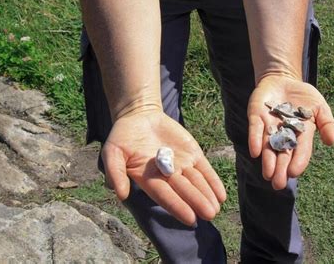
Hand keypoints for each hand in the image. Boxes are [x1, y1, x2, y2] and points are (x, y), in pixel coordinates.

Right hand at [101, 109, 225, 225]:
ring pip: (197, 182)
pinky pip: (205, 169)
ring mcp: (182, 165)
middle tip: (210, 214)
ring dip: (207, 195)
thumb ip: (115, 172)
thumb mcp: (112, 152)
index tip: (190, 218)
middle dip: (197, 202)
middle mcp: (167, 176)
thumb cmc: (123, 137)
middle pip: (184, 191)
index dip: (177, 206)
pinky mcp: (192, 154)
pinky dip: (213, 181)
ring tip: (216, 207)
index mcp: (148, 179)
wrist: (139, 116)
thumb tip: (120, 194)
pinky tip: (221, 194)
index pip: (165, 195)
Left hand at [247, 74, 333, 189]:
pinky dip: (255, 140)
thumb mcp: (320, 107)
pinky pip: (255, 129)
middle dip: (280, 169)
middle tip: (277, 184)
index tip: (295, 173)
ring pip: (268, 146)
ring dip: (267, 160)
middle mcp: (283, 134)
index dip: (298, 161)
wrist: (283, 80)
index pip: (300, 150)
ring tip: (267, 174)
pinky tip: (255, 152)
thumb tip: (331, 141)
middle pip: (282, 154)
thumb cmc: (303, 96)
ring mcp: (269, 126)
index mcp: (300, 134)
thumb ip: (327, 123)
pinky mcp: (256, 116)